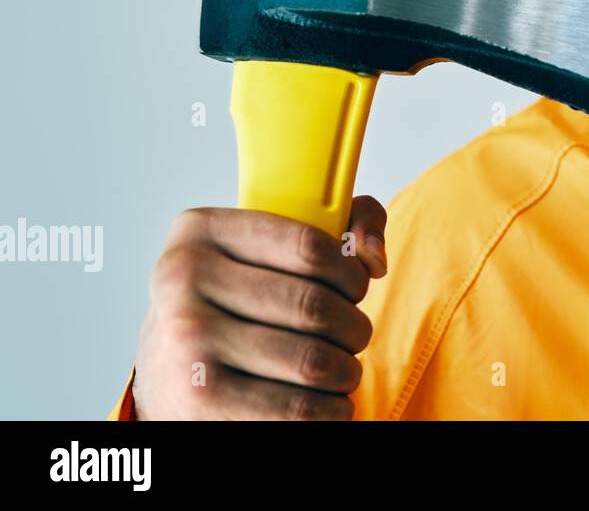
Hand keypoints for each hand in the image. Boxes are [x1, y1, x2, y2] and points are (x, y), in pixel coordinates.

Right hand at [131, 196, 387, 419]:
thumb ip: (344, 222)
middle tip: (351, 336)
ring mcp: (187, 344)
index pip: (310, 245)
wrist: (169, 373)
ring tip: (338, 370)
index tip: (355, 288)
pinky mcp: (199, 403)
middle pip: (317, 306)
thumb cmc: (236, 303)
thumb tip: (375, 257)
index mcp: (202, 232)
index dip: (351, 272)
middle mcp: (185, 283)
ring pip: (315, 362)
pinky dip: (330, 409)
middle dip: (353, 327)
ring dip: (346, 371)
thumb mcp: (271, 247)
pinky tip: (322, 401)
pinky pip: (300, 409)